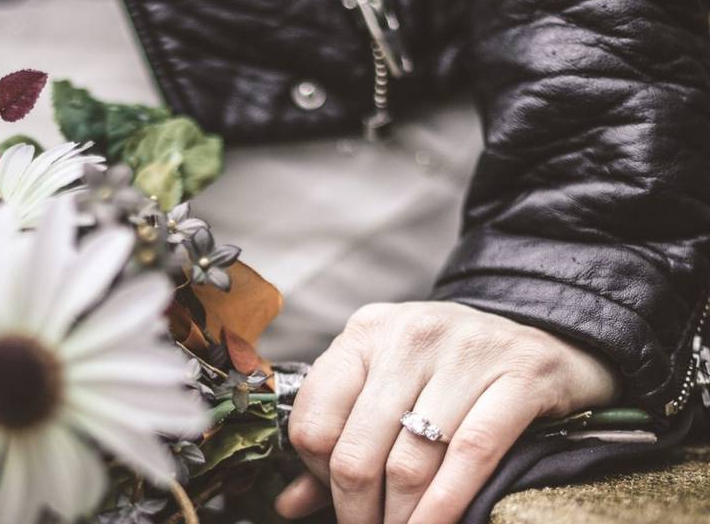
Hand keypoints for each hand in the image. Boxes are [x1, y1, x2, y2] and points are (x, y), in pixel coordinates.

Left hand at [276, 301, 619, 523]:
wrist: (551, 336)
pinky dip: (447, 504)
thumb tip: (287, 504)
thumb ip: (339, 439)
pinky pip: (471, 453)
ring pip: (411, 460)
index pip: (313, 420)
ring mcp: (465, 350)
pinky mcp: (519, 373)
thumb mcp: (389, 387)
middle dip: (358, 511)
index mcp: (365, 333)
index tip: (338, 498)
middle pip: (357, 449)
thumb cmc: (453, 371)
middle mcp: (408, 334)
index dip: (317, 474)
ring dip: (401, 518)